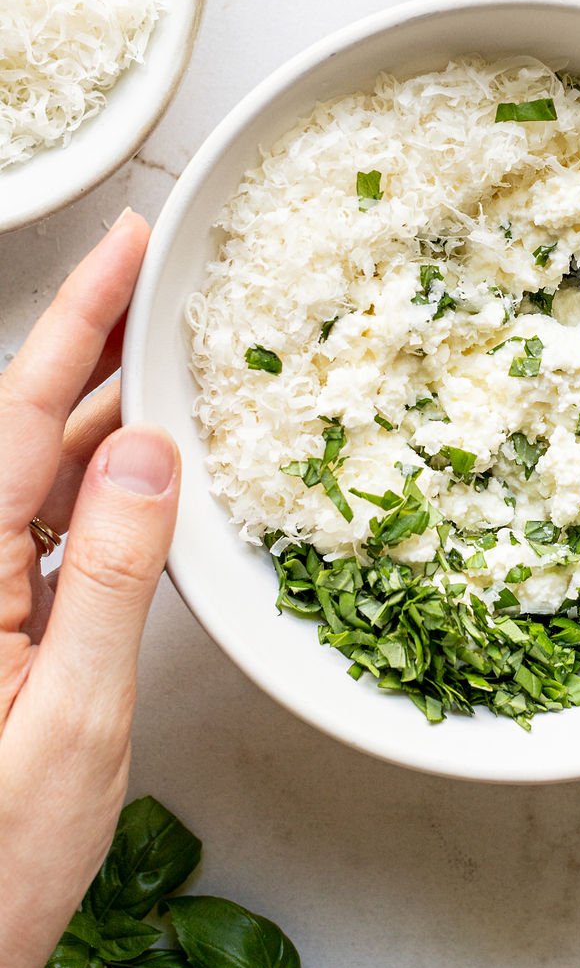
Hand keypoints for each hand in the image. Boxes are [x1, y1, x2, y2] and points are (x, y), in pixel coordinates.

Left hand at [0, 211, 179, 967]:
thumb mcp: (74, 719)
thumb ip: (112, 578)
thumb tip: (149, 455)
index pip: (19, 416)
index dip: (75, 320)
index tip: (126, 249)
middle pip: (30, 429)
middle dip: (96, 346)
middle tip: (163, 281)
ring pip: (47, 476)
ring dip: (109, 417)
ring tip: (174, 358)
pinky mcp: (6, 629)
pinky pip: (60, 533)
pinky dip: (111, 490)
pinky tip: (153, 468)